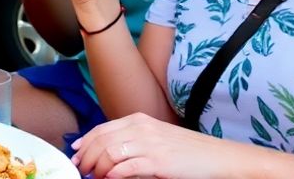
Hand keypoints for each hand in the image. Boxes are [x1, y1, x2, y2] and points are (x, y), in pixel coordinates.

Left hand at [73, 112, 232, 178]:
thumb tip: (108, 154)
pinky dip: (114, 174)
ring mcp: (150, 144)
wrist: (218, 157)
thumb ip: (133, 141)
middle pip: (101, 140)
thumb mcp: (156, 138)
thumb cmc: (187, 151)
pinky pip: (128, 167)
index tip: (75, 153)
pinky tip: (108, 178)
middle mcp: (141, 129)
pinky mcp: (159, 162)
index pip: (102, 129)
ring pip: (110, 153)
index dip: (85, 142)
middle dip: (86, 156)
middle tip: (80, 169)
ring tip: (93, 177)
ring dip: (97, 167)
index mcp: (139, 120)